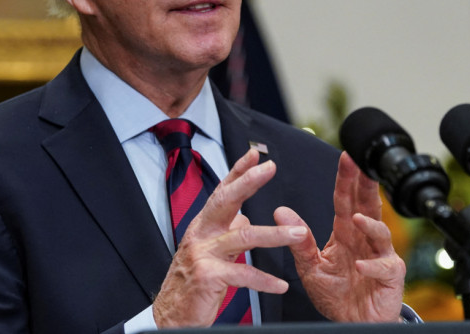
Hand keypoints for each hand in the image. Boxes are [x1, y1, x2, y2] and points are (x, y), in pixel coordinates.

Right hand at [153, 149, 307, 327]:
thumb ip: (226, 231)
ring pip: (243, 236)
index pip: (222, 191)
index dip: (237, 171)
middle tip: (269, 169)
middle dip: (248, 182)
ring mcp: (202, 254)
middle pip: (226, 201)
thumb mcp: (209, 251)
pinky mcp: (207, 276)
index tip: (255, 154)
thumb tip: (243, 216)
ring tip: (298, 234)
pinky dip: (264, 280)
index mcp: (204, 226)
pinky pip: (242, 274)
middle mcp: (201, 234)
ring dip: (275, 234)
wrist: (171, 316)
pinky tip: (281, 284)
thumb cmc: (191, 284)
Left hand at [274, 151, 405, 322]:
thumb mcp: (310, 266)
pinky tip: (361, 264)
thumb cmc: (335, 294)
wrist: (351, 324)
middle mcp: (364, 239)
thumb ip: (298, 240)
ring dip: (369, 224)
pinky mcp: (389, 277)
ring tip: (356, 218)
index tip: (345, 157)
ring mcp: (380, 256)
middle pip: (366, 206)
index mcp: (345, 233)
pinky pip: (385, 267)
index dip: (346, 179)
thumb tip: (280, 210)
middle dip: (365, 185)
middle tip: (361, 164)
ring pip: (381, 232)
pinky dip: (373, 265)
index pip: (345, 200)